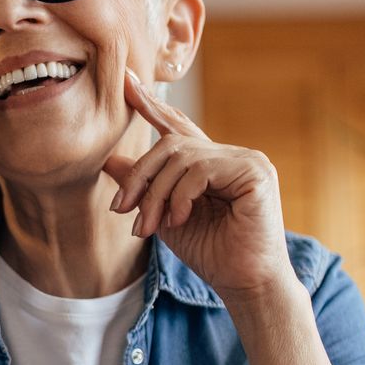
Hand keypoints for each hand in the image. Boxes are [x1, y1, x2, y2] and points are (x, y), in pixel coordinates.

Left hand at [102, 70, 293, 304]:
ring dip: (156, 193)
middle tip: (121, 209)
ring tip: (149, 226)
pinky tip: (179, 219)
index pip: (178, 127)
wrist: (244, 283)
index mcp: (211, 163)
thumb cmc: (211, 253)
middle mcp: (230, 154)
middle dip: (140, 175)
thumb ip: (143, 187)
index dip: (152, 105)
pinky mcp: (254, 171)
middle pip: (171, 142)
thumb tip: (109, 160)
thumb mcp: (164, 217)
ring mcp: (245, 159)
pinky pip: (201, 168)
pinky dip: (180, 196)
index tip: (127, 81)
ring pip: (181, 156)